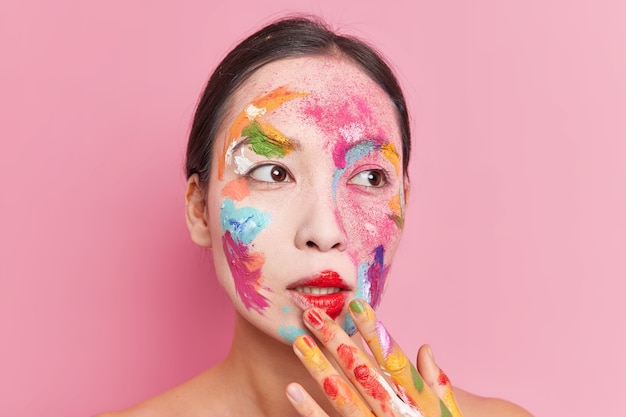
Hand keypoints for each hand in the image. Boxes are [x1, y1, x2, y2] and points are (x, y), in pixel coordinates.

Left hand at [286, 299, 462, 416]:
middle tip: (312, 315)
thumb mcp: (445, 413)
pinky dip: (309, 409)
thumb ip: (436, 384)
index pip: (392, 358)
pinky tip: (292, 389)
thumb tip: (425, 348)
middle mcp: (396, 411)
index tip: (355, 304)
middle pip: (362, 371)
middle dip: (336, 341)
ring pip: (343, 396)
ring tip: (299, 342)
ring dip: (319, 368)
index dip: (373, 330)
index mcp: (417, 400)